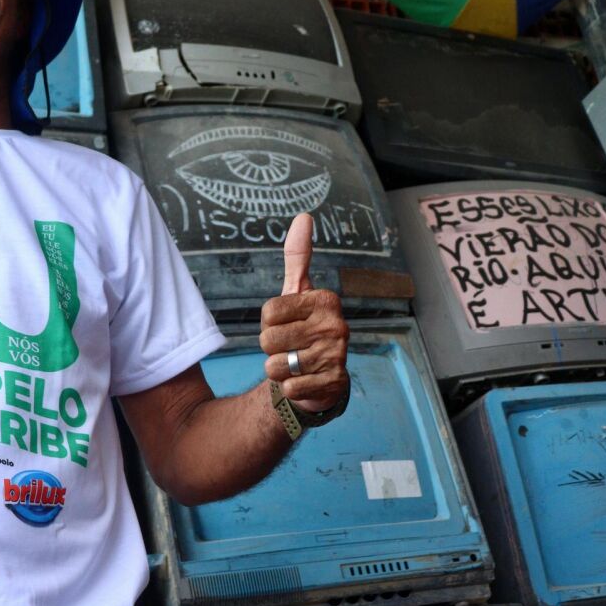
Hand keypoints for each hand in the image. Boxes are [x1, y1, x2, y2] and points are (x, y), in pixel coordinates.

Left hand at [260, 214, 348, 412]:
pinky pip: (289, 388)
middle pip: (268, 340)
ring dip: (278, 369)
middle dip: (271, 348)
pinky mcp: (333, 384)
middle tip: (290, 347)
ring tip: (296, 364)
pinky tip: (305, 382)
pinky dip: (290, 389)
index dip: (268, 323)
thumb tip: (304, 216)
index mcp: (325, 300)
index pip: (268, 312)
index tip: (286, 324)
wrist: (320, 375)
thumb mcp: (298, 292)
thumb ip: (298, 256)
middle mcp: (336, 325)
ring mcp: (337, 356)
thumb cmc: (303, 328)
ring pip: (275, 366)